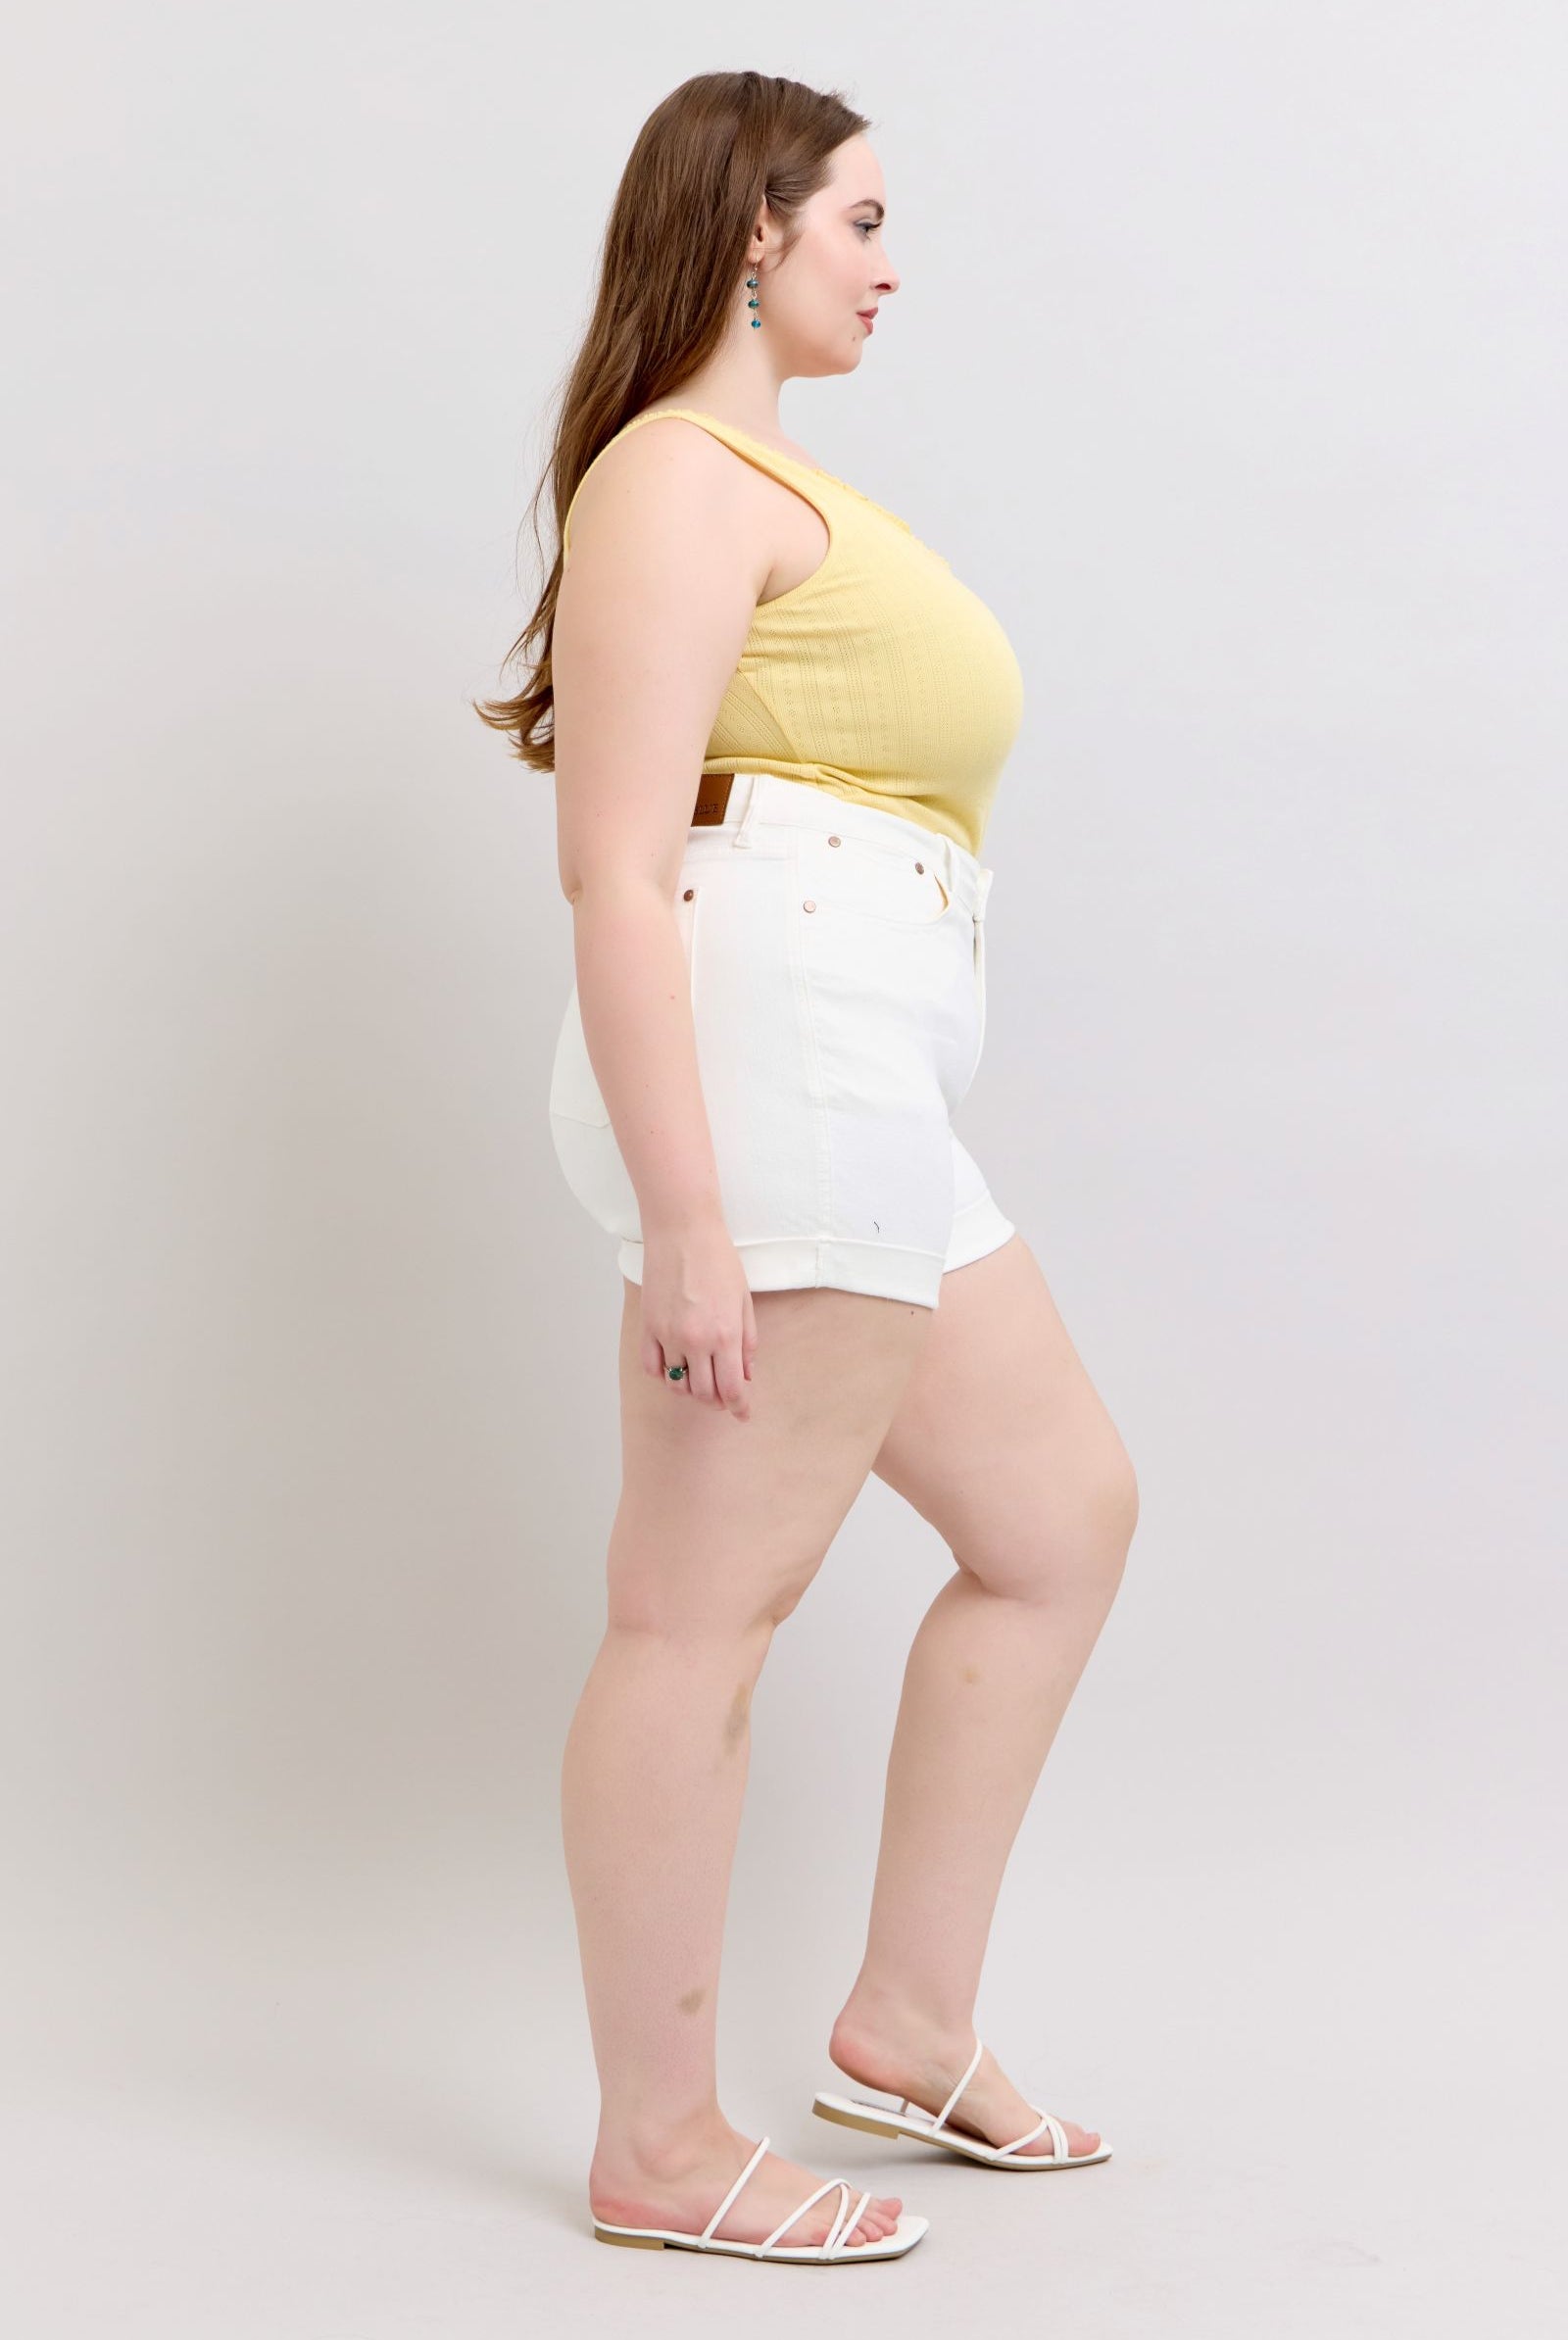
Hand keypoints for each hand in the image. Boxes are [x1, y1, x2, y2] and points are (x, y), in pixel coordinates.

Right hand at [639, 1220, 756, 1420]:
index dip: (739, 1407)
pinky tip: (674, 1364)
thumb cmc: (719, 1261)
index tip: (743, 1415)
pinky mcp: (647, 1326)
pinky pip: (652, 1367)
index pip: (731, 1388)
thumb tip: (746, 1374)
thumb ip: (747, 1341)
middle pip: (704, 1393)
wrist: (683, 1231)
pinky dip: (664, 1374)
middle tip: (723, 1394)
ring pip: (676, 1384)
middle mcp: (695, 1341)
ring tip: (700, 1376)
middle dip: (716, 1400)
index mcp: (725, 1335)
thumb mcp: (744, 1300)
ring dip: (690, 1388)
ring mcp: (668, 1335)